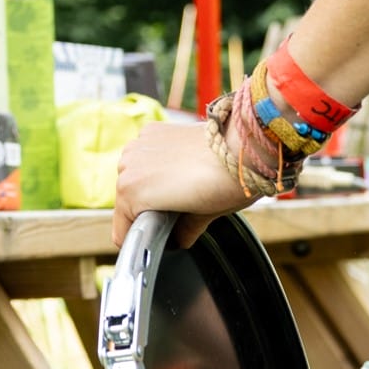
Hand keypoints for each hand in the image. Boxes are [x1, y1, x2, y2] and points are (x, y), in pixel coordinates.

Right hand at [112, 120, 252, 248]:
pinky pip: (144, 154)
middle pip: (127, 202)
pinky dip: (155, 161)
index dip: (143, 239)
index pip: (123, 231)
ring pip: (133, 176)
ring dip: (148, 183)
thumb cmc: (225, 183)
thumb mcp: (203, 217)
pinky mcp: (150, 130)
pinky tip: (177, 163)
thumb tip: (180, 239)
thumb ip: (183, 231)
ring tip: (178, 184)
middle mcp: (126, 167)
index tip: (160, 237)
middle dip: (146, 208)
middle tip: (175, 209)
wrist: (245, 145)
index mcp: (130, 194)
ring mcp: (137, 145)